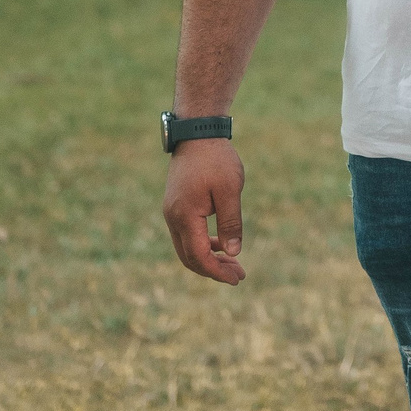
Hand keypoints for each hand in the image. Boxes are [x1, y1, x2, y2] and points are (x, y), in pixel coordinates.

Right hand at [162, 139, 246, 283]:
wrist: (197, 132)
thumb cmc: (216, 159)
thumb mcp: (230, 190)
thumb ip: (230, 223)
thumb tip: (233, 253)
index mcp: (185, 216)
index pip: (198, 256)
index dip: (217, 271)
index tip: (237, 278)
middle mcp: (173, 217)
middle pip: (189, 257)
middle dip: (213, 269)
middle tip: (238, 275)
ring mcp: (172, 211)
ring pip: (186, 247)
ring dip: (208, 258)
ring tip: (232, 263)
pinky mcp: (175, 205)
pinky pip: (185, 234)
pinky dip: (202, 243)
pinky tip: (220, 244)